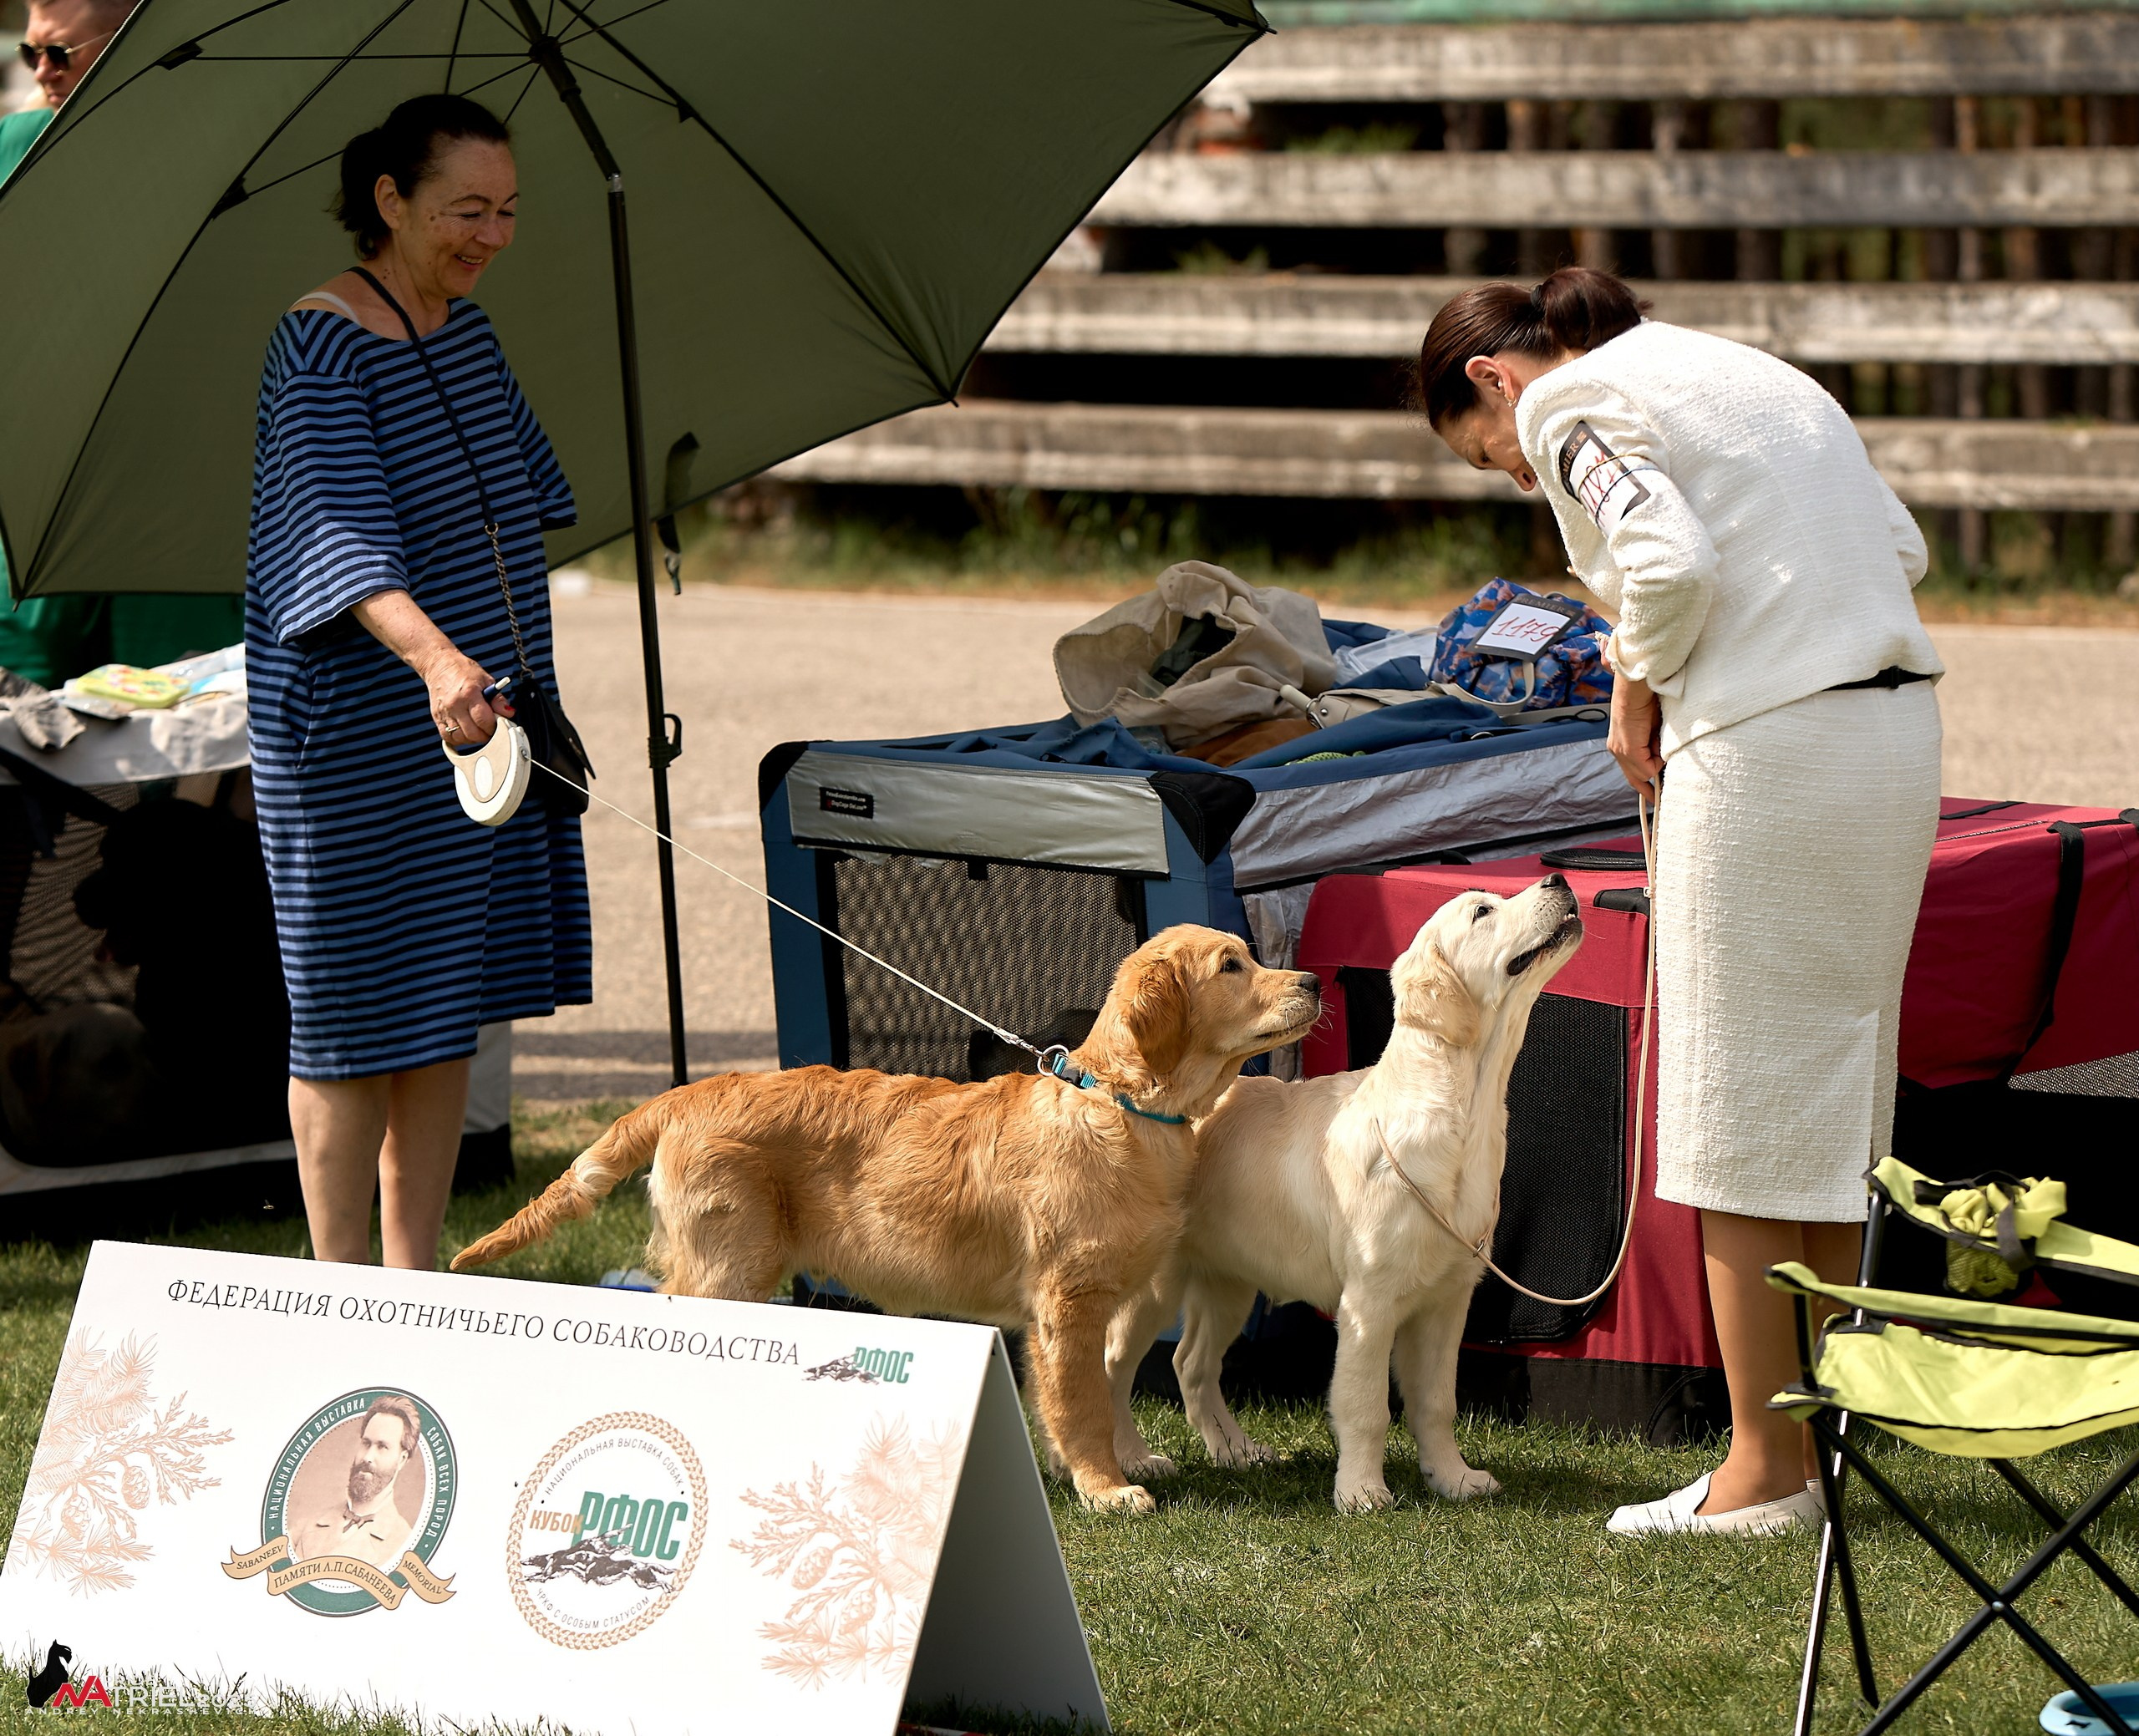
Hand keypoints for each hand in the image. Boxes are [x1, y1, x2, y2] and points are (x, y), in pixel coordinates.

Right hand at [420, 647, 505, 746]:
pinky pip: (448, 737)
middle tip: (491, 730)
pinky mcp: (436, 717)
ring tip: (479, 730)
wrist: (439, 665)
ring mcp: (444, 712)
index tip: (499, 726)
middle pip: (472, 733)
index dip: (495, 727)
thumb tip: (508, 713)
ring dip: (473, 739)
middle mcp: (454, 704)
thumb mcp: (486, 680)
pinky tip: (466, 731)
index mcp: (469, 693)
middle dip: (486, 735)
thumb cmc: (464, 671)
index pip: (484, 720)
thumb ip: (498, 699)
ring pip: (460, 738)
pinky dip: (459, 739)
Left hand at [1607, 675, 1662, 792]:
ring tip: (1657, 741)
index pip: (1630, 771)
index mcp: (1620, 744)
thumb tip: (1661, 759)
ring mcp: (1621, 751)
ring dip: (1656, 762)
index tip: (1653, 794)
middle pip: (1633, 778)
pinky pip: (1648, 768)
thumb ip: (1653, 746)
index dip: (1642, 783)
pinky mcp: (1628, 750)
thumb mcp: (1652, 729)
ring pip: (1642, 774)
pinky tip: (1656, 741)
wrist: (1636, 692)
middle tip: (1656, 800)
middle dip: (1647, 790)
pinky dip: (1657, 759)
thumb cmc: (1646, 703)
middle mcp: (1617, 750)